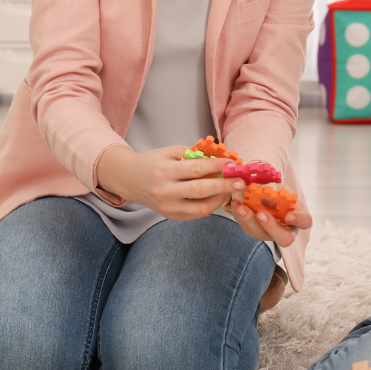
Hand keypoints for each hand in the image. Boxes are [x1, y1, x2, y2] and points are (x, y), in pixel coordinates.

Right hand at [97, 145, 240, 219]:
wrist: (130, 179)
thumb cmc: (152, 162)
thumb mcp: (170, 152)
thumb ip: (193, 156)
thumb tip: (220, 159)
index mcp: (164, 172)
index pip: (196, 169)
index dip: (217, 167)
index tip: (232, 163)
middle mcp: (165, 192)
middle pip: (201, 191)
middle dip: (224, 186)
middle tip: (241, 181)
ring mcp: (168, 208)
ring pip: (201, 208)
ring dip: (220, 199)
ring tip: (230, 189)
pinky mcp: (172, 217)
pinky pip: (196, 213)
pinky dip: (210, 205)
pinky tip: (217, 196)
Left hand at [227, 188, 311, 246]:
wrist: (263, 189)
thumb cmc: (277, 188)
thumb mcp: (281, 187)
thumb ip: (278, 193)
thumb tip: (268, 196)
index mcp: (298, 217)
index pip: (305, 222)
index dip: (299, 220)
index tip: (289, 215)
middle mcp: (285, 229)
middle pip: (284, 238)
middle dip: (272, 227)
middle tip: (261, 214)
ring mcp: (268, 233)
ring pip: (260, 234)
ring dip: (250, 220)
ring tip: (241, 207)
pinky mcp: (253, 231)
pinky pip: (246, 227)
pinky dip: (240, 215)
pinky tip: (236, 204)